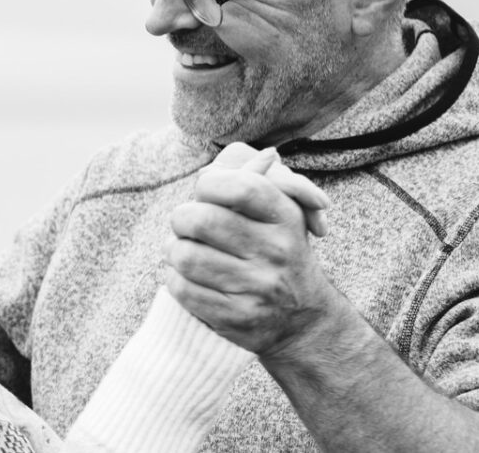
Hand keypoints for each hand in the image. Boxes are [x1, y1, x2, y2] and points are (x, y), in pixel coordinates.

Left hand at [164, 144, 341, 359]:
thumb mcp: (281, 213)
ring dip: (175, 250)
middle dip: (182, 218)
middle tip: (186, 223)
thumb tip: (252, 158)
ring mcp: (257, 289)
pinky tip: (188, 277)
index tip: (204, 191)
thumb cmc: (280, 253)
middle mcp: (276, 253)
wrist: (303, 320)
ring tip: (184, 250)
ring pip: (185, 256)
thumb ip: (257, 180)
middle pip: (201, 220)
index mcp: (286, 219)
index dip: (209, 184)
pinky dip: (176, 279)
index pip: (241, 187)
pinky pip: (182, 289)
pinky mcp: (237, 319)